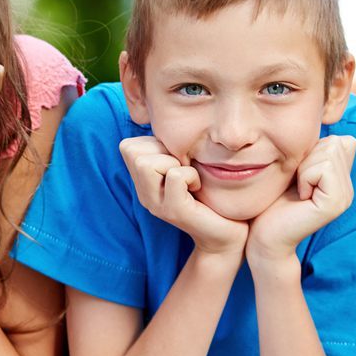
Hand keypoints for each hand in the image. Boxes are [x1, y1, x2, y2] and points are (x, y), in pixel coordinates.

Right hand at [120, 136, 248, 256]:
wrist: (227, 235)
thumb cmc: (210, 195)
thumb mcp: (185, 166)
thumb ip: (171, 149)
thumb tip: (164, 120)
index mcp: (143, 182)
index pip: (128, 146)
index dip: (154, 145)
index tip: (175, 160)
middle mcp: (143, 194)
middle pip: (132, 151)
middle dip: (162, 151)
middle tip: (182, 168)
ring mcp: (156, 204)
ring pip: (147, 162)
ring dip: (175, 163)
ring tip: (189, 179)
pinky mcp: (174, 211)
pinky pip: (176, 176)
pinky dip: (191, 175)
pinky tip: (198, 188)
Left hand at [247, 135, 355, 264]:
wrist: (263, 235)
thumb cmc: (272, 200)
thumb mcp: (295, 168)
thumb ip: (316, 152)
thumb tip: (338, 132)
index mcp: (341, 178)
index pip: (339, 140)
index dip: (312, 151)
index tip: (299, 175)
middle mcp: (348, 188)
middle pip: (334, 143)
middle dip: (307, 158)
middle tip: (297, 184)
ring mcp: (345, 197)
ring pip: (328, 153)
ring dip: (304, 168)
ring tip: (298, 190)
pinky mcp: (335, 204)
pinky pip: (322, 168)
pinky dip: (305, 177)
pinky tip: (300, 196)